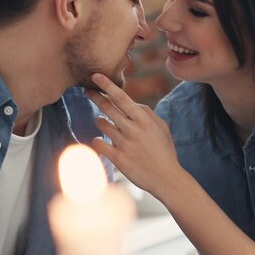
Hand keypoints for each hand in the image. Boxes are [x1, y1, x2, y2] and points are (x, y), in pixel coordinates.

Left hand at [86, 73, 178, 198]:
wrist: (166, 179)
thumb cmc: (165, 151)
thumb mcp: (162, 128)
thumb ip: (147, 113)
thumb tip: (132, 103)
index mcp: (144, 120)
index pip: (122, 98)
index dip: (107, 85)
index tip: (95, 75)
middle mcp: (133, 130)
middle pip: (107, 108)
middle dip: (95, 96)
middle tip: (88, 91)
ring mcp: (124, 144)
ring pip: (101, 124)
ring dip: (100, 121)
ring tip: (106, 124)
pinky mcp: (118, 159)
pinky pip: (98, 143)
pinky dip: (98, 140)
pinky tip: (102, 141)